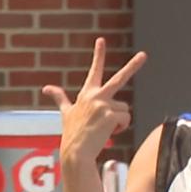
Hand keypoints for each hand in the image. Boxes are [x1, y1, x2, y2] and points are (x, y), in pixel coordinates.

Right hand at [43, 37, 146, 164]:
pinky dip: (120, 128)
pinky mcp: (111, 114)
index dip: (98, 54)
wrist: (76, 152)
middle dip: (134, 65)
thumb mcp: (66, 113)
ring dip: (118, 121)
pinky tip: (108, 133)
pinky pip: (125, 119)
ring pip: (124, 110)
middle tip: (144, 55)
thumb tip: (46, 87)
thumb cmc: (72, 133)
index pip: (95, 70)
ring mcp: (103, 104)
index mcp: (87, 93)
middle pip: (120, 78)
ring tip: (104, 129)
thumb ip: (59, 98)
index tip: (101, 40)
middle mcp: (96, 95)